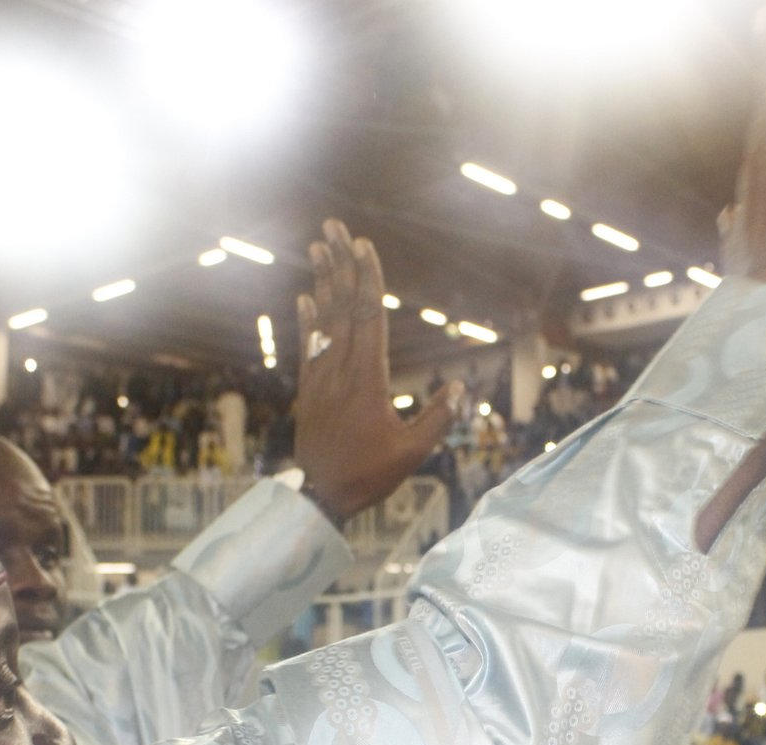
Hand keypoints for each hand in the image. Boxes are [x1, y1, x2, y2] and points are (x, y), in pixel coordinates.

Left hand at [293, 220, 457, 519]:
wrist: (319, 496)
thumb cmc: (369, 475)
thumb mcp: (412, 453)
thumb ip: (437, 420)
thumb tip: (460, 389)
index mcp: (368, 379)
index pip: (369, 317)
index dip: (367, 279)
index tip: (363, 246)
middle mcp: (341, 370)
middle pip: (342, 306)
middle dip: (340, 264)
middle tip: (333, 227)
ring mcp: (321, 378)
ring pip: (323, 320)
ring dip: (322, 281)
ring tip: (318, 246)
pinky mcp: (309, 390)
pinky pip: (308, 345)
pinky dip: (308, 318)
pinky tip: (305, 295)